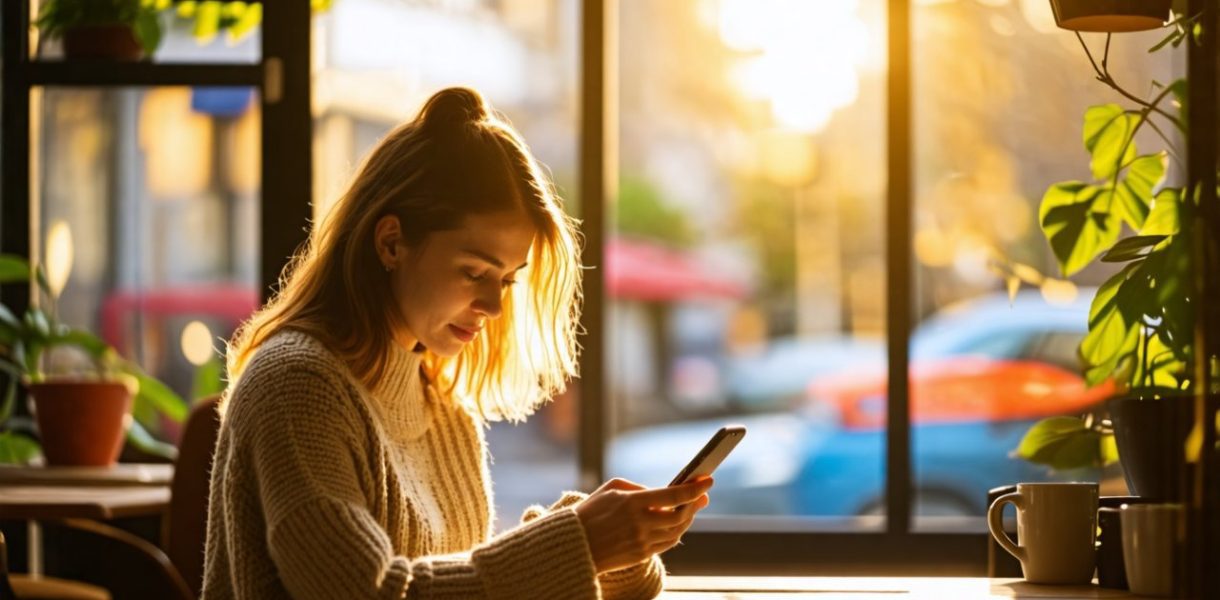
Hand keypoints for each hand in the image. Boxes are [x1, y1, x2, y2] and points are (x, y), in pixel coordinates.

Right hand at [573, 477, 712, 573]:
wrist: (574, 544)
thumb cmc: (591, 511)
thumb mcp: (611, 489)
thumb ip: (639, 488)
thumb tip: (662, 494)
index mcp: (632, 503)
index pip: (673, 496)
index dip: (694, 489)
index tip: (708, 480)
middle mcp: (640, 524)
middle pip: (680, 515)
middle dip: (695, 504)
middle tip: (703, 495)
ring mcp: (641, 541)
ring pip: (677, 531)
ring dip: (688, 518)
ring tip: (691, 507)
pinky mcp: (641, 554)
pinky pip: (668, 544)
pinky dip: (677, 532)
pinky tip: (678, 523)